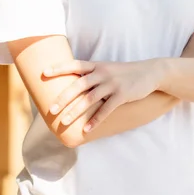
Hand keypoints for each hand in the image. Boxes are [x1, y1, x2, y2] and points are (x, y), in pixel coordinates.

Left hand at [43, 59, 158, 132]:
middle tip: (51, 109)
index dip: (59, 68)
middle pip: (79, 84)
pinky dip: (96, 120)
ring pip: (90, 99)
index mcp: (96, 66)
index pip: (74, 64)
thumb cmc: (124, 73)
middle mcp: (102, 73)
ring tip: (65, 122)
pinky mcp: (122, 95)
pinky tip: (87, 129)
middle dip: (64, 97)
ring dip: (76, 111)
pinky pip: (106, 109)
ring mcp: (112, 84)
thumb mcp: (107, 69)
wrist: (149, 72)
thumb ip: (92, 75)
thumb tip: (73, 86)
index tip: (44, 73)